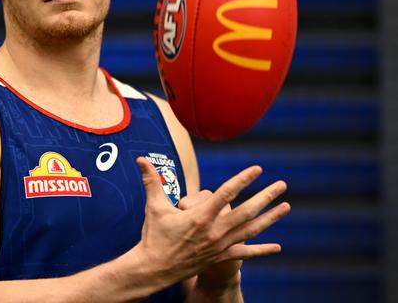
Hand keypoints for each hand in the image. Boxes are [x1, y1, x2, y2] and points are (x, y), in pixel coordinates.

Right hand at [134, 158, 289, 289]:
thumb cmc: (154, 236)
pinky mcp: (220, 257)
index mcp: (200, 216)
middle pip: (247, 211)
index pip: (226, 193)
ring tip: (286, 207)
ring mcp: (220, 245)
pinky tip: (277, 247)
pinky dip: (262, 250)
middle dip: (266, 197)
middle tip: (282, 185)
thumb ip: (151, 181)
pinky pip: (245, 253)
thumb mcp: (154, 206)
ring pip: (251, 230)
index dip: (243, 180)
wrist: (155, 268)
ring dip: (270, 218)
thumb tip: (140, 159)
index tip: (257, 169)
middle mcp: (214, 231)